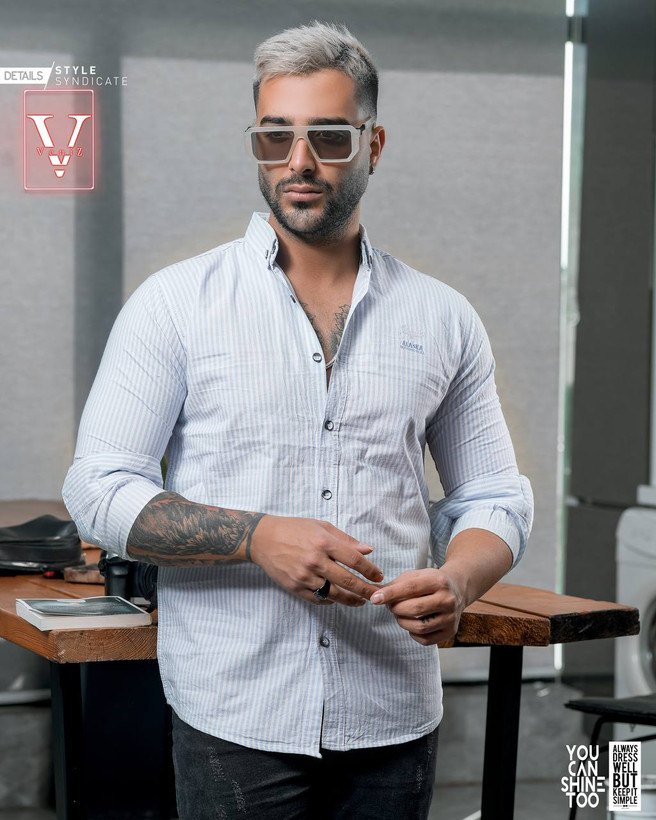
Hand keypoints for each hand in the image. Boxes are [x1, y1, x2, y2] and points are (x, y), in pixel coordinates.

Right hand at [249, 515, 383, 605]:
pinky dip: (330, 601)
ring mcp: (304, 576)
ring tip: (361, 601)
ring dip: (351, 600)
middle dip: (366, 590)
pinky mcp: (295, 587)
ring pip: (334, 594)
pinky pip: (318, 599)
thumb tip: (368, 550)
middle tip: (377, 595)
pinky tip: (338, 599)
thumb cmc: (294, 529)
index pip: (354, 560)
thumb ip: (345, 540)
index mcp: (323, 542)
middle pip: (348, 580)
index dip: (370, 570)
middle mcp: (315, 560)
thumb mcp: (321, 527)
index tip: (379, 576)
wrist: (264, 539)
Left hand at [370, 568, 464, 645]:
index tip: (375, 598)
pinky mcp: (450, 631)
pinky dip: (413, 633)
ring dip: (402, 622)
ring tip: (400, 614)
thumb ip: (396, 584)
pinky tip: (412, 623)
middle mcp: (448, 599)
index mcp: (438, 581)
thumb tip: (375, 593)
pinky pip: (426, 639)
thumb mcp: (417, 575)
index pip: (411, 588)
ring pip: (420, 627)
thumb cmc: (431, 582)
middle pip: (415, 609)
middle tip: (390, 606)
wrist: (457, 589)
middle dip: (396, 608)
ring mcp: (451, 617)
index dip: (390, 594)